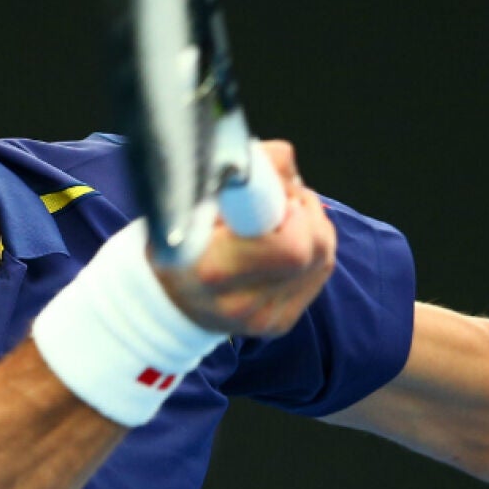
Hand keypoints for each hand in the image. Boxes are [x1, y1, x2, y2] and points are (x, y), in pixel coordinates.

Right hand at [153, 139, 336, 337]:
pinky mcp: (279, 323)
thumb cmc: (179, 230)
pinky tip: (282, 239)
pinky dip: (311, 247)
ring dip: (312, 226)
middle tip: (283, 197)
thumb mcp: (194, 191)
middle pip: (314, 250)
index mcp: (210, 268)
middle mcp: (237, 302)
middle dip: (306, 212)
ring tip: (279, 216)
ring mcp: (261, 318)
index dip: (293, 210)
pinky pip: (320, 272)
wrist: (166, 293)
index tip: (278, 194)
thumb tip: (287, 165)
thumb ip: (243, 169)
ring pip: (322, 258)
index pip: (291, 246)